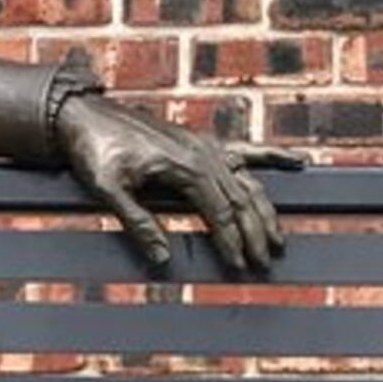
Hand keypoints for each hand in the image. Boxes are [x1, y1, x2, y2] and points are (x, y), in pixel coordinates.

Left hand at [54, 90, 288, 279]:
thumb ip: (138, 223)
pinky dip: (272, 156)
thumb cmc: (95, 150)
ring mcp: (206, 144)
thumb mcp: (108, 189)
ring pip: (248, 180)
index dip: (231, 241)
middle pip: (241, 199)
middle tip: (262, 264)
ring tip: (278, 238)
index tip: (239, 266)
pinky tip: (296, 162)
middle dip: (254, 233)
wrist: (86, 115)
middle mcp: (203, 152)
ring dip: (265, 210)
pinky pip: (246, 149)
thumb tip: (162, 257)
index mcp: (185, 165)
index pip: (219, 211)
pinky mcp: (202, 141)